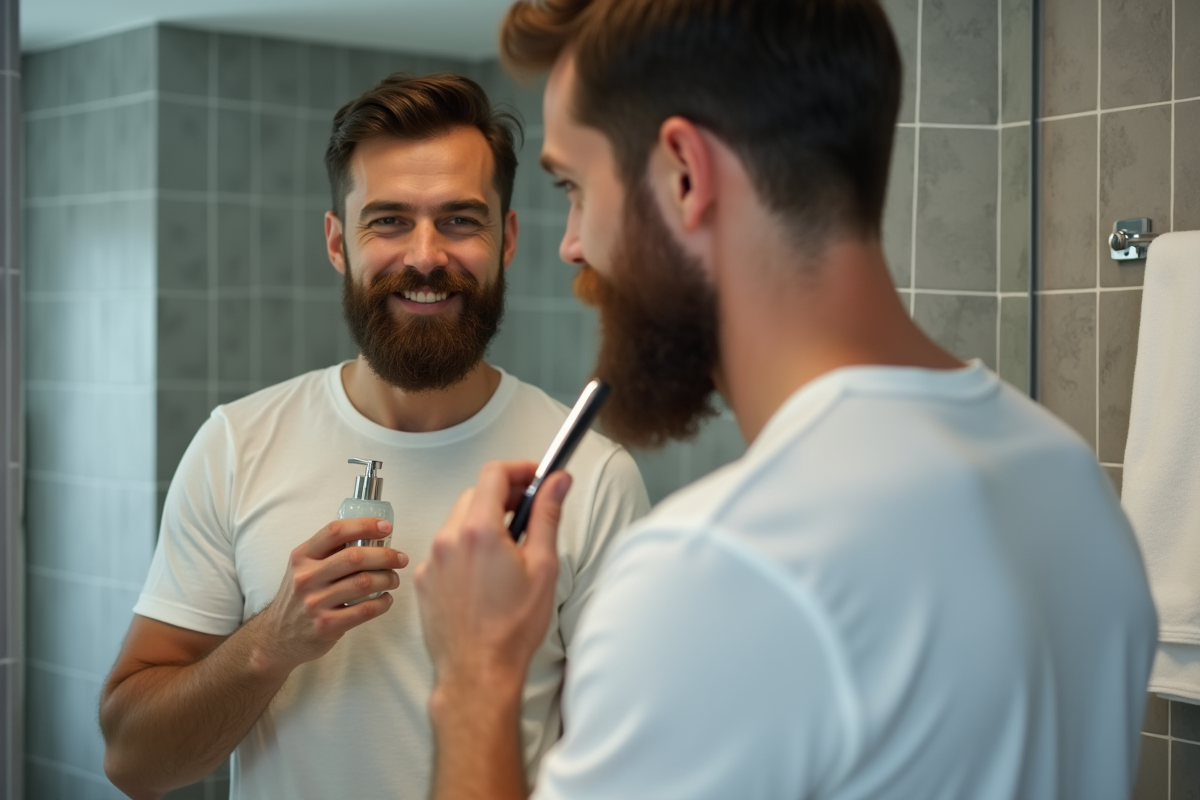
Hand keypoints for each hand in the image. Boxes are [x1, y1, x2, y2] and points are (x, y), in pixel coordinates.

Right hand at [252, 518, 406, 675]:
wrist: (277, 636)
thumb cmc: (299, 596)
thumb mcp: (303, 568)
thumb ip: (329, 552)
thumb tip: (371, 535)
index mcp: (302, 556)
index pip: (335, 531)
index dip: (365, 526)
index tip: (385, 527)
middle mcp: (306, 577)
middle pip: (355, 557)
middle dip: (386, 555)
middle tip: (400, 558)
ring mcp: (315, 603)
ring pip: (364, 582)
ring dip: (388, 578)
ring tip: (393, 579)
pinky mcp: (326, 626)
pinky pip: (365, 610)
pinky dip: (383, 602)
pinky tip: (386, 599)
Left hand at [415, 461, 571, 690]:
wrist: (478, 672)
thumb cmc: (510, 629)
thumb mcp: (543, 567)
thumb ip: (547, 516)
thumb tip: (556, 483)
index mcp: (479, 531)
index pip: (494, 474)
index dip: (519, 470)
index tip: (535, 477)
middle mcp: (449, 540)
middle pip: (476, 494)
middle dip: (504, 497)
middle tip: (528, 513)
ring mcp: (433, 560)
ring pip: (459, 521)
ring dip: (484, 523)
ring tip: (509, 550)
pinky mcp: (426, 579)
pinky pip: (446, 548)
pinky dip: (466, 549)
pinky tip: (486, 573)